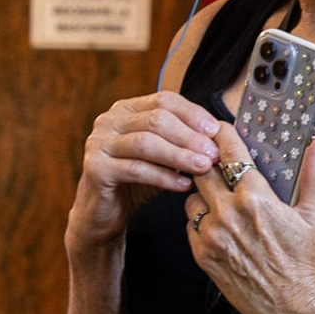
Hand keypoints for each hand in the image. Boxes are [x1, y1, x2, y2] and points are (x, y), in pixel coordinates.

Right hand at [69, 91, 220, 251]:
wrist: (104, 213)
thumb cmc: (136, 182)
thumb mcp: (162, 156)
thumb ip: (181, 141)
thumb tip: (220, 135)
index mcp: (125, 110)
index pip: (164, 100)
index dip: (193, 114)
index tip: (217, 131)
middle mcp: (108, 121)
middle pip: (156, 119)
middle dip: (189, 136)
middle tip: (214, 153)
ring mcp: (97, 143)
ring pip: (146, 143)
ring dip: (179, 155)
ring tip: (203, 168)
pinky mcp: (94, 168)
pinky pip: (135, 169)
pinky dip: (163, 177)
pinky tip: (183, 185)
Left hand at [183, 124, 314, 313]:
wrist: (289, 304)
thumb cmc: (303, 260)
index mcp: (255, 198)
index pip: (229, 153)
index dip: (221, 136)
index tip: (219, 128)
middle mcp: (227, 213)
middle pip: (201, 171)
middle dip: (206, 163)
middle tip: (214, 160)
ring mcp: (210, 234)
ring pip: (191, 197)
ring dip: (202, 192)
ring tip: (220, 196)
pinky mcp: (200, 252)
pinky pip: (189, 223)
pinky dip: (199, 218)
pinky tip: (217, 222)